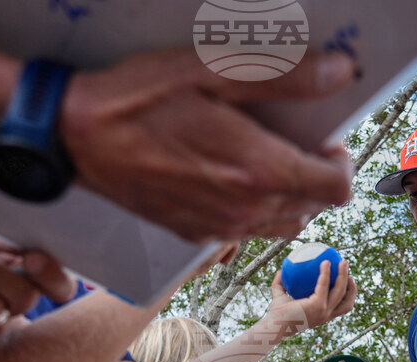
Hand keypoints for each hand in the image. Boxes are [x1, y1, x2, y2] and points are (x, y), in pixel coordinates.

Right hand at [58, 50, 355, 240]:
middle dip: (318, 174)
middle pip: (316, 207)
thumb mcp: (210, 71)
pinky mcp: (195, 235)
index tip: (324, 135)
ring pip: (285, 224)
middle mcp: (244, 211)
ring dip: (291, 195)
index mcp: (257, 172)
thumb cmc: (137, 101)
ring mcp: (219, 229)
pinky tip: (232, 176)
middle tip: (296, 140)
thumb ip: (282, 76)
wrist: (74, 140)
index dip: (342, 159)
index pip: (337, 186)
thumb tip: (337, 73)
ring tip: (268, 159)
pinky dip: (257, 209)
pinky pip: (247, 232)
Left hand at [267, 259, 355, 331]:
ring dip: (344, 276)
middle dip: (352, 286)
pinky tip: (325, 262)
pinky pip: (324, 285)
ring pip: (341, 291)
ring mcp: (323, 311)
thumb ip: (280, 285)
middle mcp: (325, 316)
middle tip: (347, 272)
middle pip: (347, 302)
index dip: (348, 295)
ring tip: (343, 263)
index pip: (341, 308)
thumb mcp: (279, 298)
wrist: (273, 325)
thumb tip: (281, 271)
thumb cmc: (275, 315)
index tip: (347, 281)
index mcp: (321, 316)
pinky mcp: (318, 305)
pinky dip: (326, 273)